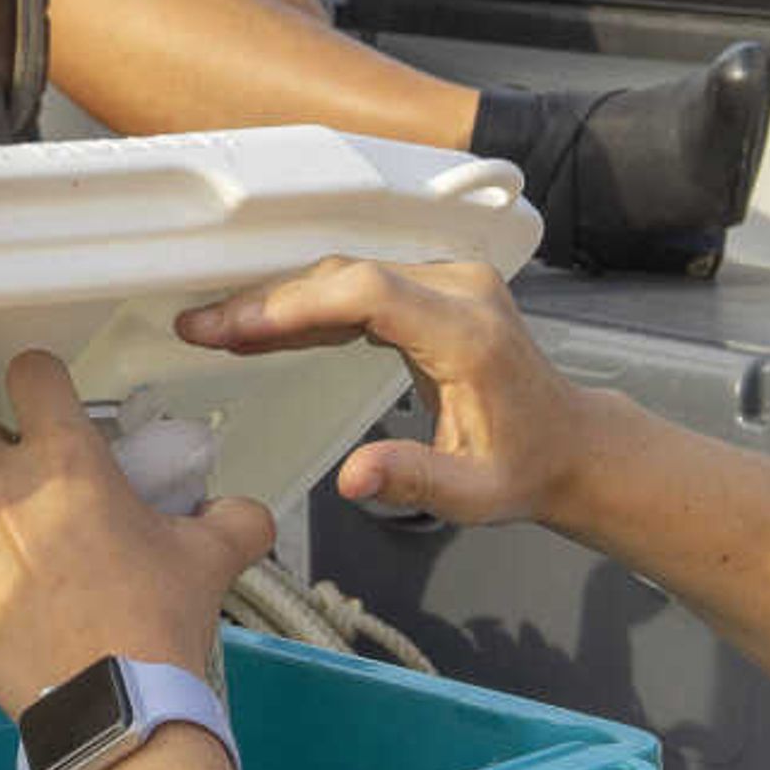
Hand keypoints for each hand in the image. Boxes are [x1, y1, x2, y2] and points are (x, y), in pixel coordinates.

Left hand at [0, 352, 273, 719]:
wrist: (115, 705)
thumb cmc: (153, 626)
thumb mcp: (211, 557)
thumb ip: (232, 518)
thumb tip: (242, 515)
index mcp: (67, 460)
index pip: (31, 373)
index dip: (40, 381)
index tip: (49, 399)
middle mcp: (5, 489)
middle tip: (22, 476)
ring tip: (25, 562)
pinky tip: (2, 602)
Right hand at [175, 256, 614, 529]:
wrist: (569, 442)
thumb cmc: (523, 469)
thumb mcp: (473, 494)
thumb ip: (413, 480)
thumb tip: (351, 480)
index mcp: (468, 333)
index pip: (368, 295)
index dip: (294, 305)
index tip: (234, 328)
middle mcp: (461, 290)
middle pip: (346, 277)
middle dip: (268, 303)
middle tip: (200, 329)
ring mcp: (449, 281)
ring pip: (346, 275)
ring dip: (280, 300)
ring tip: (216, 329)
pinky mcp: (434, 287)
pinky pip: (360, 286)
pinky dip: (308, 305)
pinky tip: (264, 327)